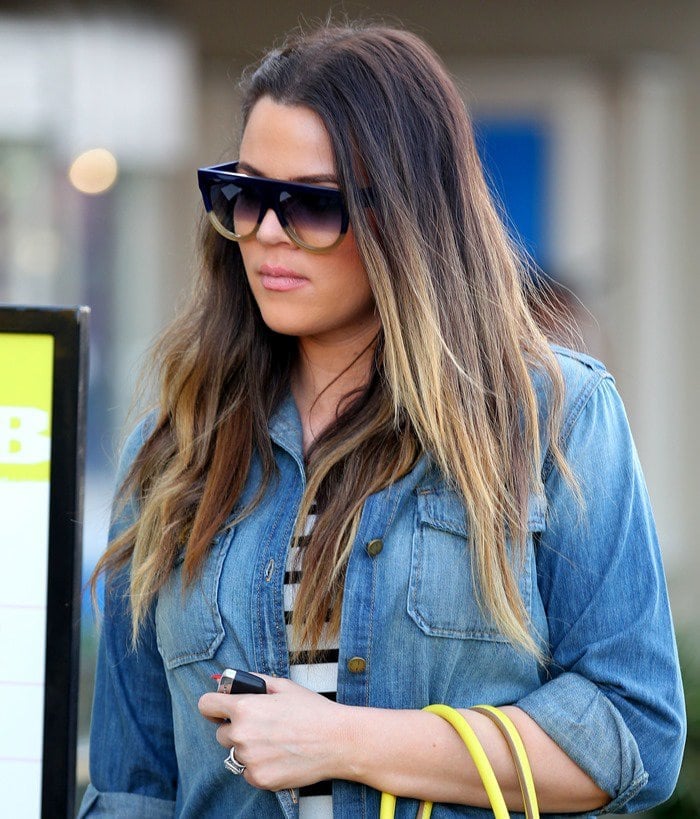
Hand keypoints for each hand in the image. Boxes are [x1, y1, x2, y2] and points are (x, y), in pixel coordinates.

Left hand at [198, 674, 347, 790]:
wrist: (337, 741)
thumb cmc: (312, 710)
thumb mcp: (283, 686)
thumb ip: (252, 682)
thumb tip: (229, 681)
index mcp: (244, 707)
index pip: (206, 705)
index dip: (213, 705)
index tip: (220, 709)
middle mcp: (241, 735)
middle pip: (221, 733)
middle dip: (236, 728)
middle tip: (263, 726)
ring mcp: (249, 760)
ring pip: (235, 753)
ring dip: (248, 749)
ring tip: (275, 742)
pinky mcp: (259, 779)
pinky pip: (248, 772)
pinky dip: (259, 766)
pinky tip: (279, 756)